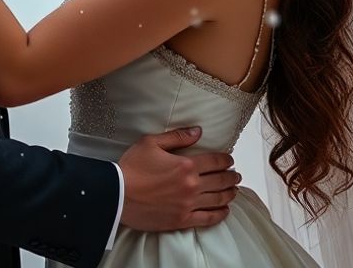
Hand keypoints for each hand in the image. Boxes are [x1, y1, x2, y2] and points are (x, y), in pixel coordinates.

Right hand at [117, 127, 239, 231]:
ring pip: (218, 200)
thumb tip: (198, 131)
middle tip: (236, 175)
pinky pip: (207, 219)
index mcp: (186, 165)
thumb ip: (177, 137)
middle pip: (221, 181)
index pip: (216, 161)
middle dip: (232, 177)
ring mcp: (188, 205)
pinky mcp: (181, 220)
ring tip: (234, 191)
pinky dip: (220, 215)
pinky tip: (225, 211)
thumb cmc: (131, 167)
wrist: (117, 195)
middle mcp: (192, 185)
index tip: (230, 160)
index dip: (226, 160)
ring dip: (230, 194)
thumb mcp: (151, 143)